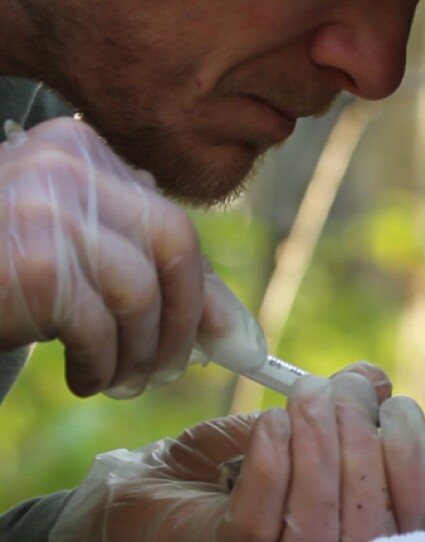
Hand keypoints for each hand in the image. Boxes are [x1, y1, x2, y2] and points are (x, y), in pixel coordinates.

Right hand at [0, 117, 202, 397]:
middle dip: (184, 319)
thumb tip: (232, 328)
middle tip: (172, 366)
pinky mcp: (33, 264)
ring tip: (121, 377)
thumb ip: (147, 268)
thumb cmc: (5, 267)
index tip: (228, 336)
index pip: (171, 222)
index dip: (202, 287)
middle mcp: (68, 168)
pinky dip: (101, 364)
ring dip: (139, 352)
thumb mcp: (78, 251)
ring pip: (139, 293)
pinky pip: (98, 328)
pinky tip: (87, 378)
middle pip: (173, 245)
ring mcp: (48, 210)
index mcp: (85, 152)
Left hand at [48, 362, 424, 540]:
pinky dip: (272, 466)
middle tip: (339, 386)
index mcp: (353, 529)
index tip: (391, 403)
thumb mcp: (284, 431)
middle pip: (368, 512)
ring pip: (319, 519)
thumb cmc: (215, 468)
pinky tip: (271, 425)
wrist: (133, 498)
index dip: (410, 454)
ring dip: (318, 444)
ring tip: (307, 395)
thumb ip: (333, 411)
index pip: (412, 508)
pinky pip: (262, 521)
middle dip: (359, 434)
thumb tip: (376, 379)